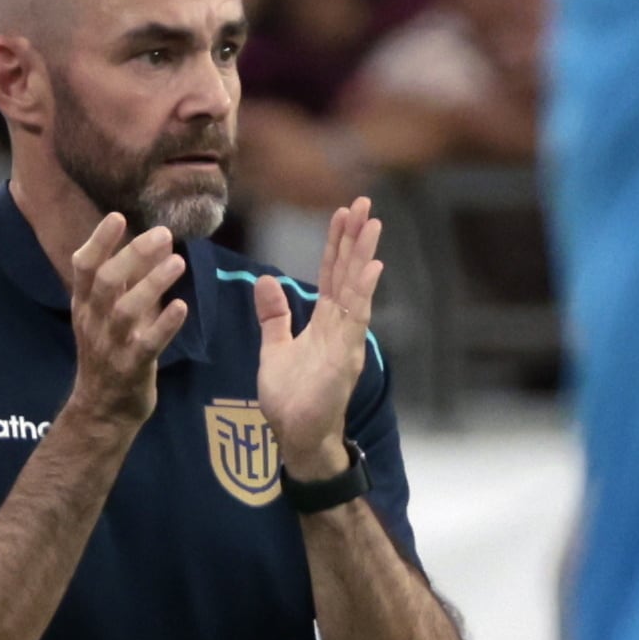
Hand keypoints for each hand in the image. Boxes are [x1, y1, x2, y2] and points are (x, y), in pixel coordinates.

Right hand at [65, 212, 187, 426]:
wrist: (102, 410)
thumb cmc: (108, 354)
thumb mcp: (105, 314)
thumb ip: (127, 280)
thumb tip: (156, 240)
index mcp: (85, 306)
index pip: (84, 267)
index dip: (99, 240)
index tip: (118, 216)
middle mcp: (94, 322)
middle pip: (107, 282)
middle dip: (133, 254)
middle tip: (163, 233)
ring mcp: (111, 346)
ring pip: (126, 310)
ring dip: (152, 284)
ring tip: (178, 262)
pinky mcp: (131, 368)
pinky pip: (147, 344)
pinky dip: (165, 325)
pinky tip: (181, 307)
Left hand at [256, 196, 383, 481]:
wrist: (297, 438)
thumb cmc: (290, 400)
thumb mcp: (275, 349)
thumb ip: (274, 316)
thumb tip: (265, 280)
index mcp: (325, 323)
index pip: (332, 275)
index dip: (336, 244)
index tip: (341, 213)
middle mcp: (340, 327)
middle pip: (349, 274)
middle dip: (355, 238)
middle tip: (363, 202)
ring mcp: (346, 340)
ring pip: (357, 288)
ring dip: (364, 255)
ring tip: (372, 222)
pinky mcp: (345, 357)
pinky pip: (356, 318)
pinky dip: (364, 291)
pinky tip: (373, 266)